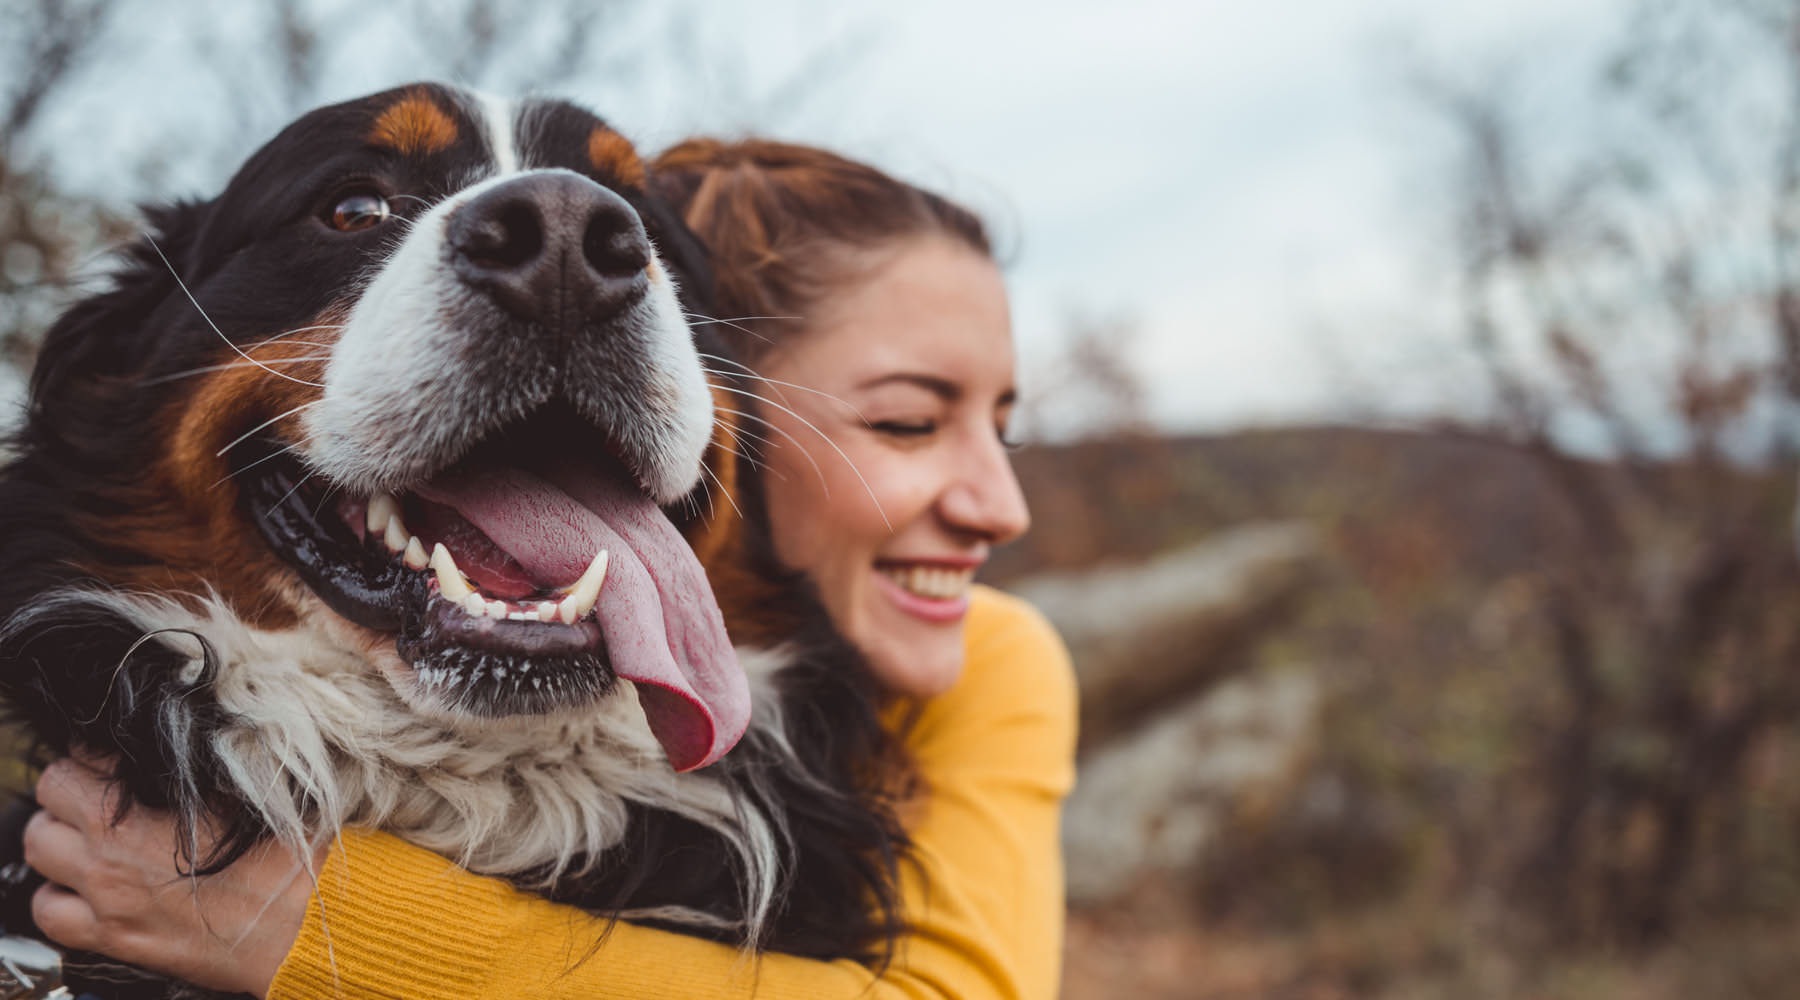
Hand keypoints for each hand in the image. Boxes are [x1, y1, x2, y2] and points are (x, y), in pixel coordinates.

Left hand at [23, 757, 319, 998]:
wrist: (301, 923)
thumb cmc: (284, 855)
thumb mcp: (247, 788)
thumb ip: (196, 765)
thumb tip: (175, 741)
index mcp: (134, 813)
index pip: (79, 758)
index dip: (100, 751)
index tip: (120, 757)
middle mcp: (108, 855)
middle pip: (49, 797)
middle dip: (72, 787)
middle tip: (102, 790)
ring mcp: (106, 899)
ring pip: (40, 852)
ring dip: (60, 837)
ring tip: (91, 836)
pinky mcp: (114, 937)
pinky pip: (50, 914)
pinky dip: (59, 895)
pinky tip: (88, 886)